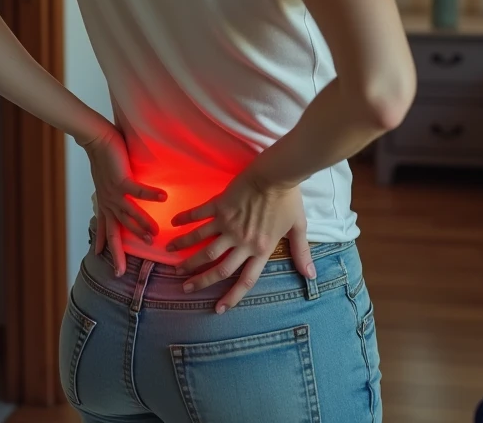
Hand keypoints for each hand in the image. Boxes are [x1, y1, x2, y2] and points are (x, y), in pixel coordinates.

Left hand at [81, 125, 166, 275]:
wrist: (96, 139)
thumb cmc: (103, 157)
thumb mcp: (105, 181)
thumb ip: (114, 191)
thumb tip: (120, 195)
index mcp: (105, 203)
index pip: (105, 229)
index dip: (104, 244)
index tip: (104, 260)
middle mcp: (109, 202)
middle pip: (115, 232)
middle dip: (119, 252)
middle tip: (122, 272)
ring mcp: (114, 192)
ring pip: (130, 215)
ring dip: (142, 226)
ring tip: (155, 236)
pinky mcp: (120, 180)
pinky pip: (137, 191)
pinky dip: (150, 194)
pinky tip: (163, 197)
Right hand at [166, 169, 314, 312]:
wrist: (276, 173)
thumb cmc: (288, 199)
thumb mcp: (298, 227)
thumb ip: (301, 253)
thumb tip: (311, 276)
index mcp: (260, 249)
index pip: (245, 280)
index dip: (232, 297)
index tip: (217, 309)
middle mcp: (241, 241)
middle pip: (217, 266)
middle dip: (199, 279)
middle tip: (184, 286)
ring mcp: (228, 223)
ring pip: (202, 244)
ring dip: (186, 253)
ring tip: (171, 259)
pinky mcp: (220, 205)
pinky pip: (199, 215)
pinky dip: (185, 220)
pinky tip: (173, 224)